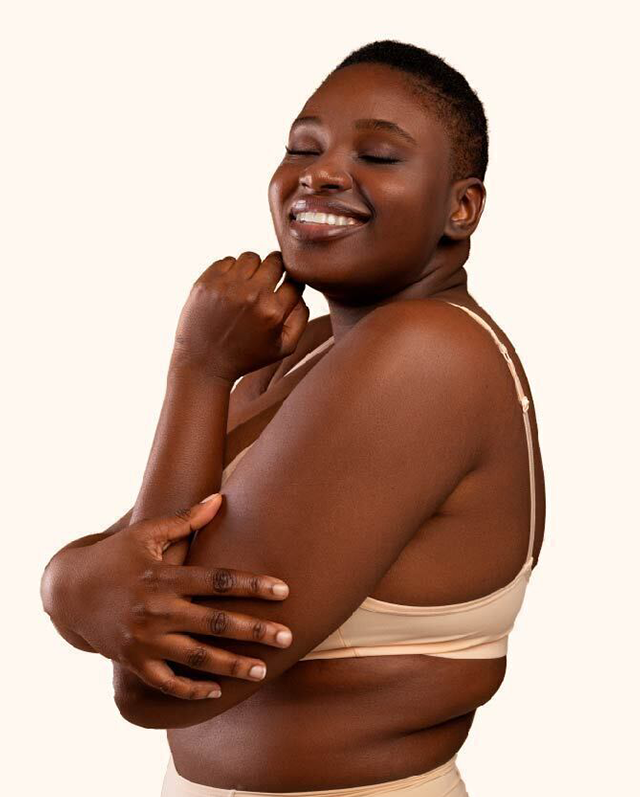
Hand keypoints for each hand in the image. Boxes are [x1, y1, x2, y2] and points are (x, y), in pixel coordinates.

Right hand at [62, 495, 293, 699]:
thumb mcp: (146, 532)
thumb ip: (185, 520)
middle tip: (287, 638)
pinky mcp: (133, 662)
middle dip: (254, 631)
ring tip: (263, 671)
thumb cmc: (115, 556)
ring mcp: (145, 640)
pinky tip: (216, 692)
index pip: (218, 581)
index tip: (284, 590)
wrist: (69, 591)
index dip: (253, 586)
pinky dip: (190, 690)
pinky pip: (166, 683)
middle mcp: (157, 610)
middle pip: (215, 623)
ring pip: (196, 657)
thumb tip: (220, 499)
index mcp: (165, 577)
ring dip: (231, 665)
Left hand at [171, 250, 308, 381]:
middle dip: (274, 271)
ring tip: (245, 287)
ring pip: (251, 257)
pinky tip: (228, 290)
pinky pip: (227, 261)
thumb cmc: (246, 356)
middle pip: (275, 261)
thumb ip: (301, 318)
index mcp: (273, 312)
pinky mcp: (207, 281)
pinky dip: (230, 271)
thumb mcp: (283, 348)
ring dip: (251, 269)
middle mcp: (252, 295)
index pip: (294, 281)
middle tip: (265, 284)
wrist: (202, 364)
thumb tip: (300, 290)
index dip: (290, 284)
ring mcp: (227, 286)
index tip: (282, 290)